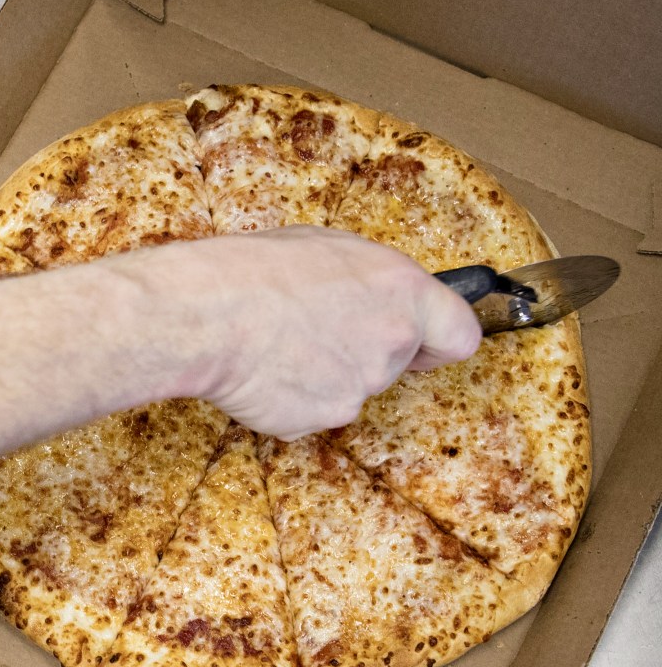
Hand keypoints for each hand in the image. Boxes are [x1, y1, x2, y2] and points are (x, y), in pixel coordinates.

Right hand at [118, 226, 481, 439]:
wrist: (207, 315)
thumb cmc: (254, 270)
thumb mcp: (324, 248)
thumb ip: (368, 282)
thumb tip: (369, 297)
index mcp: (403, 290)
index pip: (459, 335)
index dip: (439, 344)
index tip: (424, 348)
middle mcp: (393, 342)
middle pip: (394, 363)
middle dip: (360, 354)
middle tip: (311, 334)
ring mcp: (360, 387)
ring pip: (348, 389)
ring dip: (320, 377)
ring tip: (276, 348)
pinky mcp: (322, 419)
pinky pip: (310, 413)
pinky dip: (288, 400)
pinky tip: (260, 374)